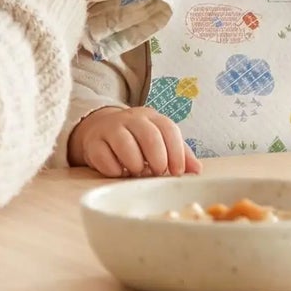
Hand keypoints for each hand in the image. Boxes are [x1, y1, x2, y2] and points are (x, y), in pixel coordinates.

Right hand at [68, 107, 199, 177]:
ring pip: (125, 144)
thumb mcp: (159, 141)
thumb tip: (196, 170)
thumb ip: (179, 154)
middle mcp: (132, 119)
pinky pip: (104, 157)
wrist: (100, 129)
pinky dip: (114, 169)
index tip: (177, 171)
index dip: (176, 152)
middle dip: (157, 158)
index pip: (169, 130)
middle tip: (158, 173)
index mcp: (152, 118)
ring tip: (137, 172)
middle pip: (149, 135)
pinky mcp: (93, 143)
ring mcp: (111, 129)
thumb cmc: (136, 140)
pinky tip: (119, 172)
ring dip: (135, 164)